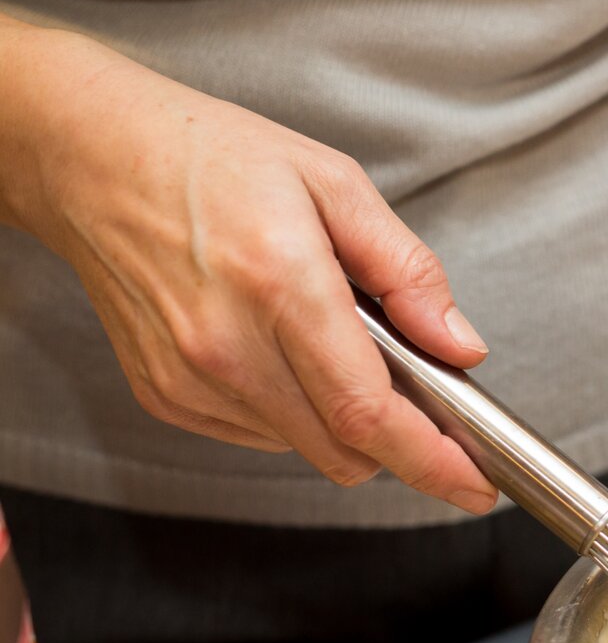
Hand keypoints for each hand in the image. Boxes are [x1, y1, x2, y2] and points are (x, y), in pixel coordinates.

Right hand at [0, 27, 498, 512]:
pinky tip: (282, 348)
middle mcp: (225, 344)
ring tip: (332, 341)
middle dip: (401, 442)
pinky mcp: (163, 394)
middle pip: (342, 449)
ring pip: (305, 447)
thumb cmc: (214, 159)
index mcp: (279, 284)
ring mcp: (188, 377)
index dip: (432, 460)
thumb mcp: (336, 186)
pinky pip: (259, 435)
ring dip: (342, 420)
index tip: (476, 485)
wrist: (96, 158)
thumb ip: (408, 272)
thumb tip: (460, 346)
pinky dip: (293, 411)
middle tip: (424, 395)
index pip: (367, 410)